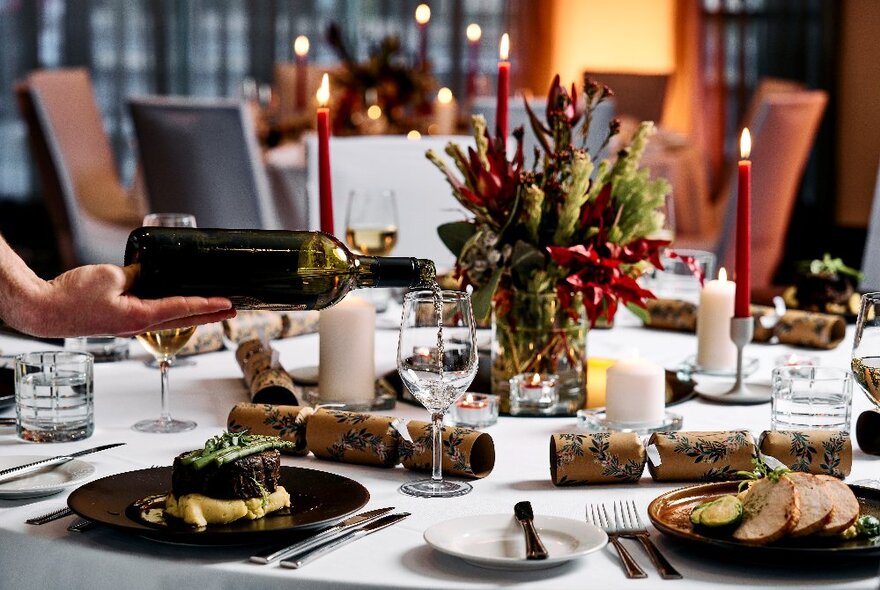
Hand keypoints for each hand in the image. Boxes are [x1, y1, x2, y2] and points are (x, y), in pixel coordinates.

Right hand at [16, 263, 234, 337]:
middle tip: (232, 310)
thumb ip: (136, 274)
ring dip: (194, 316)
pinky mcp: (121, 323)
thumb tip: (148, 272)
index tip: (227, 303)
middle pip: (183, 321)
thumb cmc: (71, 296)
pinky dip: (173, 314)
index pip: (182, 309)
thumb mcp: (110, 276)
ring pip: (171, 322)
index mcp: (140, 316)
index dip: (207, 305)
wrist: (44, 310)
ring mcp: (131, 327)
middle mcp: (139, 326)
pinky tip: (178, 309)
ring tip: (214, 311)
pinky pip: (154, 319)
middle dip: (210, 315)